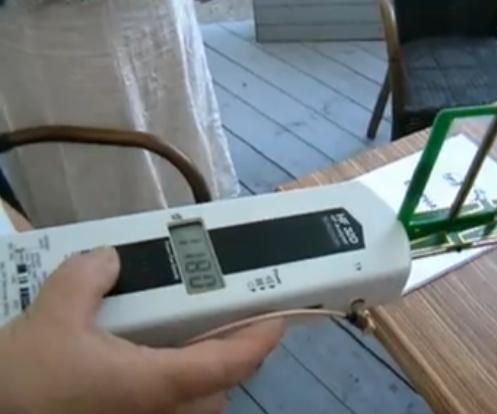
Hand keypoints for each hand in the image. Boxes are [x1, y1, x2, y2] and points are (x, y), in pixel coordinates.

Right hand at [0, 247, 283, 413]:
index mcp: (154, 384)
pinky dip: (178, 380)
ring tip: (190, 331)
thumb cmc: (25, 383)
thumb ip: (87, 277)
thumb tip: (111, 257)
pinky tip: (150, 354)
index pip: (228, 363)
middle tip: (227, 314)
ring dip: (205, 370)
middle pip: (220, 385)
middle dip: (233, 353)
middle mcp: (161, 413)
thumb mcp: (50, 316)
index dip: (260, 339)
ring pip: (197, 402)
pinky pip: (172, 408)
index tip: (279, 316)